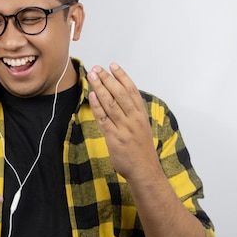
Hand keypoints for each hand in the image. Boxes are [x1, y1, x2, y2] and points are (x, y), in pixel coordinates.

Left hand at [86, 63, 159, 180]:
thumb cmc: (141, 149)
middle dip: (108, 79)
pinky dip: (97, 106)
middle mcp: (133, 119)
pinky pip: (104, 119)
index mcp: (141, 114)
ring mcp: (124, 128)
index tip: (113, 66)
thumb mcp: (141, 127)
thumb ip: (132, 113)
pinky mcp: (114, 138)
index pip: (131, 90)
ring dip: (100, 88)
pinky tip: (92, 96)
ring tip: (92, 77)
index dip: (122, 76)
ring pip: (111, 103)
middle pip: (120, 94)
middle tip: (97, 69)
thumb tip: (119, 98)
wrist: (144, 170)